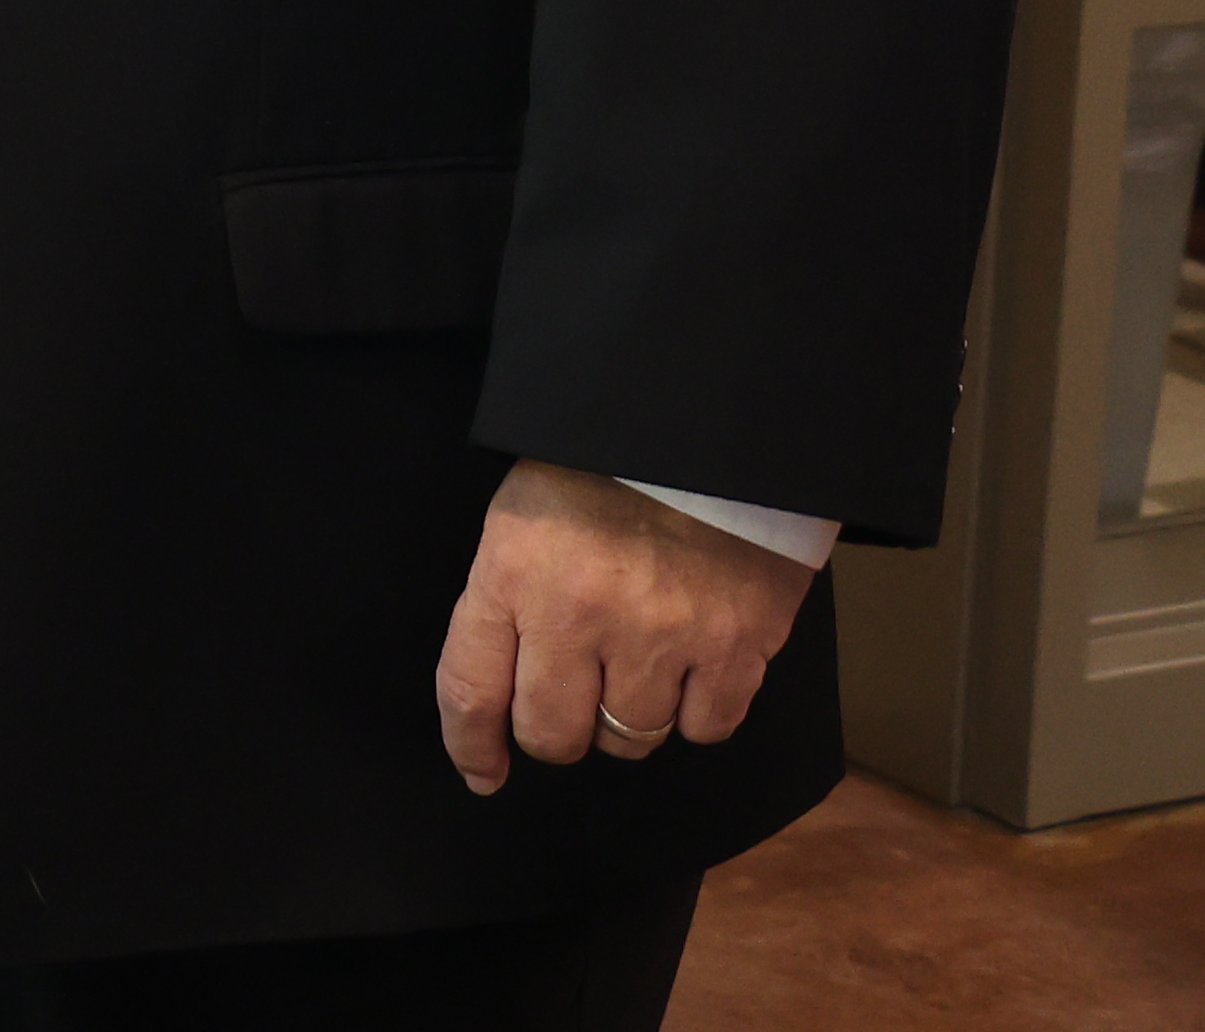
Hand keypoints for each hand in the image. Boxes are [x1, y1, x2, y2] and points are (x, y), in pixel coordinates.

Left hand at [435, 460, 815, 792]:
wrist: (707, 431)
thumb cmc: (601, 474)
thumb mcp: (523, 520)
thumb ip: (506, 604)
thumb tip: (500, 699)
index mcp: (513, 574)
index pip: (470, 687)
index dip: (470, 744)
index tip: (483, 772)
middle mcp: (579, 615)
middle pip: (553, 734)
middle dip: (559, 732)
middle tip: (575, 702)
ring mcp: (660, 636)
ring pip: (631, 739)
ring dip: (629, 720)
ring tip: (639, 665)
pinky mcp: (734, 648)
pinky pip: (704, 729)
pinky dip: (696, 713)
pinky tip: (692, 667)